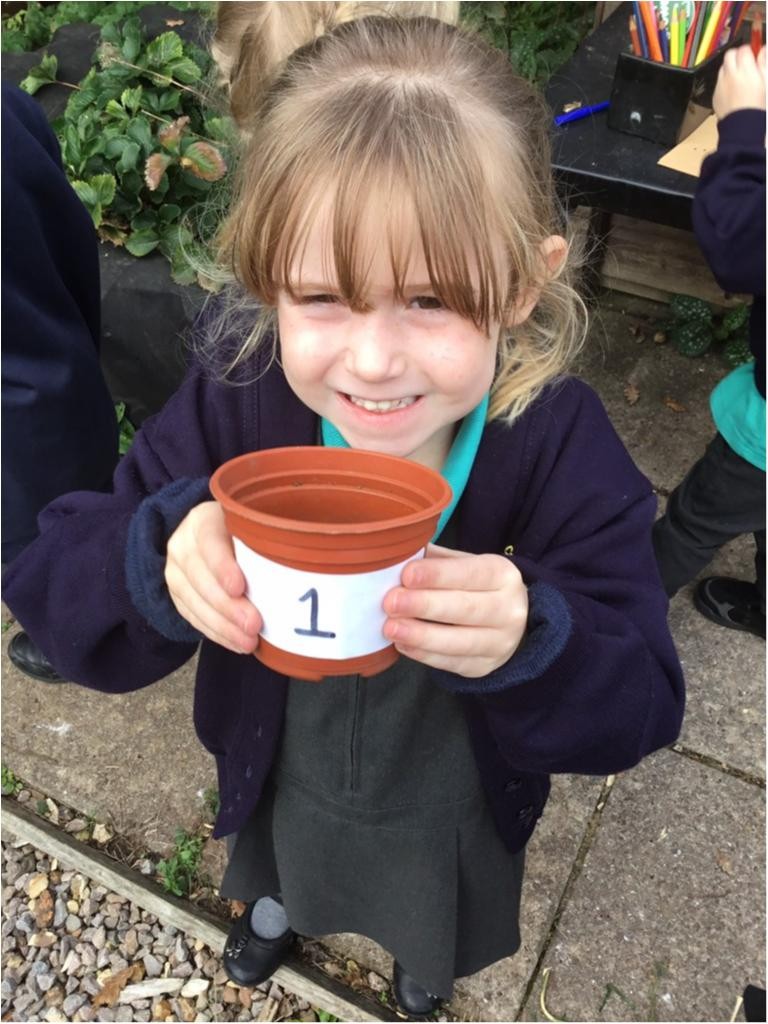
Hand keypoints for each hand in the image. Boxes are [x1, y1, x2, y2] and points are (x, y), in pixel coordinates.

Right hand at [165, 500, 261, 653]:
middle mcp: (183, 543)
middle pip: (200, 577)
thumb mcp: (253, 526)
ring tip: (248, 641)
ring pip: (193, 601)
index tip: (240, 588)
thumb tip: (302, 558)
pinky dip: (216, 633)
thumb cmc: (244, 533)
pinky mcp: (176, 594)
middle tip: (254, 625)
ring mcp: (175, 571)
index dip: (222, 566)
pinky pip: (192, 617)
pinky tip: (236, 643)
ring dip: (222, 626)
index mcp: (204, 520)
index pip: (209, 541)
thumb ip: (267, 538)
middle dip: (227, 606)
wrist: (210, 538)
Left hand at [381, 544, 527, 677]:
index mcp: (502, 575)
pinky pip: (451, 663)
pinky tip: (402, 644)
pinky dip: (423, 655)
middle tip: (391, 602)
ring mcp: (499, 642)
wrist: (507, 622)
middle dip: (424, 605)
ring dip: (420, 636)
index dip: (437, 575)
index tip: (407, 575)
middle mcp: (508, 609)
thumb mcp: (464, 564)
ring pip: (458, 642)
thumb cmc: (475, 586)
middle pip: (464, 609)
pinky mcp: (483, 667)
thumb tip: (399, 557)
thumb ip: (435, 561)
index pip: (470, 573)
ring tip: (391, 628)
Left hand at [713, 45, 765, 119]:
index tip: (755, 56)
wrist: (743, 127)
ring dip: (731, 68)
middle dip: (738, 56)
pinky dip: (725, 81)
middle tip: (747, 64)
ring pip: (723, 67)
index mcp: (745, 71)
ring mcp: (721, 85)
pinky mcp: (716, 95)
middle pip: (730, 54)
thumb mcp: (767, 82)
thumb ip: (765, 64)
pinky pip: (719, 82)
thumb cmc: (757, 107)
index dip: (750, 51)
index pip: (744, 49)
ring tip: (741, 78)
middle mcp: (730, 76)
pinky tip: (734, 90)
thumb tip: (764, 50)